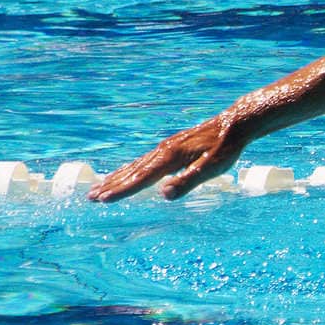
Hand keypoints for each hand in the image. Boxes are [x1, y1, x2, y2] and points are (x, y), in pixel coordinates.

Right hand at [88, 117, 244, 201]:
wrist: (233, 124)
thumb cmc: (225, 148)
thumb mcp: (211, 168)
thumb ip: (188, 182)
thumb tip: (164, 195)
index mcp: (170, 157)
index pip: (141, 178)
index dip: (122, 190)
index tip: (104, 200)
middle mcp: (163, 151)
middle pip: (132, 172)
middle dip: (111, 185)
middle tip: (91, 197)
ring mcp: (165, 148)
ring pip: (136, 165)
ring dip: (117, 177)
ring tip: (99, 187)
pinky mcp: (170, 147)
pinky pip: (144, 160)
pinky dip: (131, 169)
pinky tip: (127, 173)